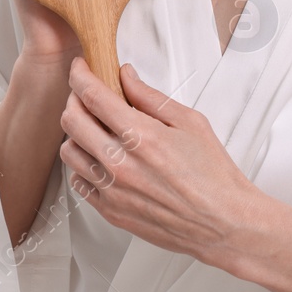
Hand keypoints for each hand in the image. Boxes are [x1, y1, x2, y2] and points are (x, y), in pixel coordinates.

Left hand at [58, 57, 261, 269]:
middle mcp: (121, 164)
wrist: (223, 222)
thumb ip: (151, 97)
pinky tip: (100, 158)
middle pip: (70, 120)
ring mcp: (112, 190)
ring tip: (94, 128)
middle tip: (86, 95)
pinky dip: (83, 165)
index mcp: (141, 136)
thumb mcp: (190, 122)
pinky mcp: (110, 211)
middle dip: (74, 99)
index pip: (92, 96)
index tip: (80, 68)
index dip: (79, 75)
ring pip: (68, 152)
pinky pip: (78, 181)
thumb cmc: (213, 176)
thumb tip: (126, 77)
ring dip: (75, 133)